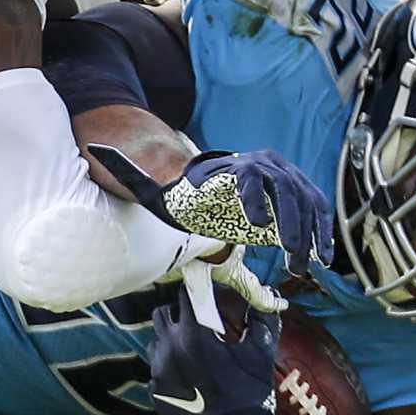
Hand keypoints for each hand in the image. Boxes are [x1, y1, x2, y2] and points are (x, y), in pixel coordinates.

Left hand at [88, 144, 333, 275]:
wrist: (213, 187)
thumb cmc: (185, 195)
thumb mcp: (157, 189)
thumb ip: (132, 175)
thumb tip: (93, 150)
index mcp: (232, 165)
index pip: (249, 177)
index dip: (254, 200)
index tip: (255, 230)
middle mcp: (265, 164)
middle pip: (285, 189)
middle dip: (291, 222)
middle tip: (290, 254)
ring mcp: (286, 177)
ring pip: (306, 200)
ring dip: (310, 232)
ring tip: (305, 264)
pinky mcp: (299, 193)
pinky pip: (317, 210)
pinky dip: (322, 231)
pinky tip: (321, 257)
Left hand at [149, 289, 280, 414]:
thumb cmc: (248, 391)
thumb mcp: (260, 354)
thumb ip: (260, 322)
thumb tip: (265, 301)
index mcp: (193, 332)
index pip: (185, 295)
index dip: (196, 291)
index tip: (205, 293)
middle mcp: (169, 346)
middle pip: (162, 314)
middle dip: (177, 312)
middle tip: (195, 321)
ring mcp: (157, 369)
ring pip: (156, 340)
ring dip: (169, 339)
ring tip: (188, 349)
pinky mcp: (154, 389)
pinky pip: (156, 368)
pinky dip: (168, 366)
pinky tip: (185, 374)